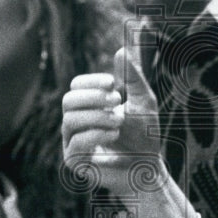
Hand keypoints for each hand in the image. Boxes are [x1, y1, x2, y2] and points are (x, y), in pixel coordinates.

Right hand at [62, 47, 161, 195]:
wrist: (149, 168)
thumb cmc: (145, 134)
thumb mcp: (143, 102)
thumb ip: (133, 78)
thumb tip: (121, 50)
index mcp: (89, 105)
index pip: (77, 85)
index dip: (91, 81)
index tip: (113, 82)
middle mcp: (76, 122)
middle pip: (68, 100)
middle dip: (93, 97)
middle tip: (117, 100)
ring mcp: (73, 142)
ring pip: (70, 121)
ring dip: (97, 117)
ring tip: (120, 122)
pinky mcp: (75, 162)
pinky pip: (75, 144)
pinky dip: (95, 135)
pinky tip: (114, 135)